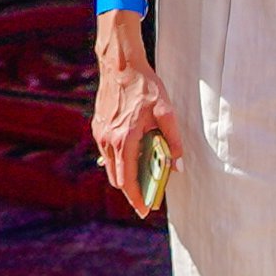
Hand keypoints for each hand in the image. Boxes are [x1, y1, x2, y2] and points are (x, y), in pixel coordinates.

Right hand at [89, 43, 177, 209]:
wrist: (120, 64)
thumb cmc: (145, 86)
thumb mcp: (166, 112)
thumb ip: (173, 140)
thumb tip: (178, 165)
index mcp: (124, 140)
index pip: (128, 180)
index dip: (137, 198)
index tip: (145, 210)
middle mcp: (108, 140)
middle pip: (117, 178)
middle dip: (131, 190)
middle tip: (148, 196)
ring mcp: (100, 134)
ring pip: (110, 166)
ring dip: (124, 174)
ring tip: (142, 177)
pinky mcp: (98, 127)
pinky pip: (107, 152)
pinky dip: (118, 159)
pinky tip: (132, 155)